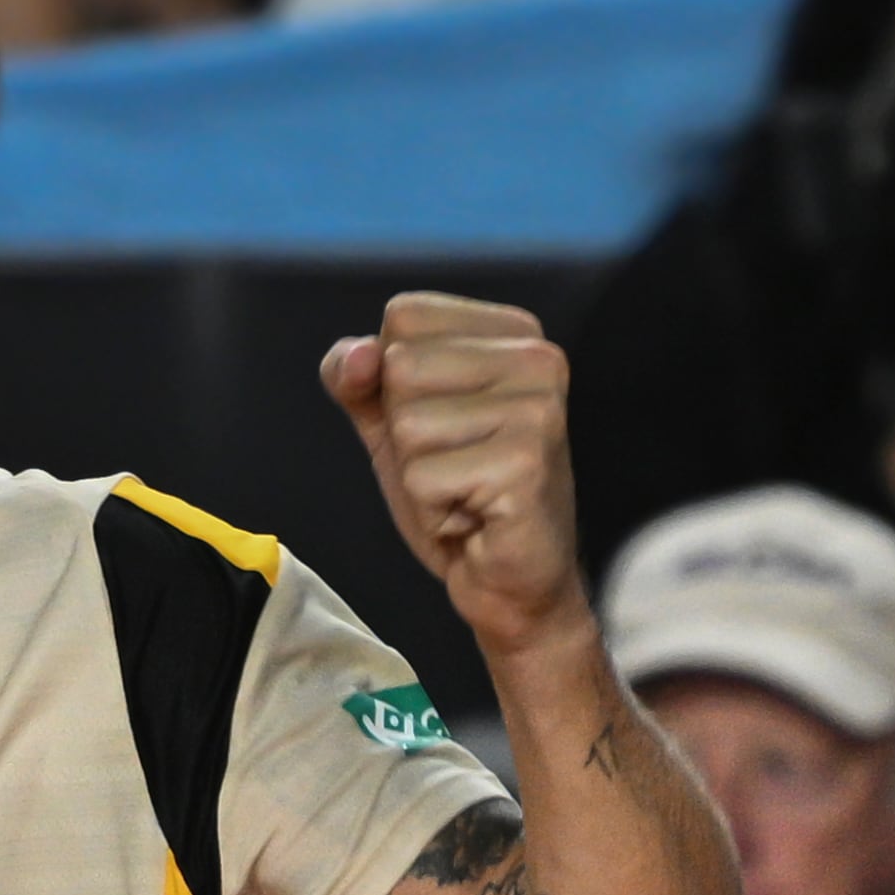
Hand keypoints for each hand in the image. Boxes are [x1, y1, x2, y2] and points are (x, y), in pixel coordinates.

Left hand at [326, 291, 588, 656]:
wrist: (509, 579)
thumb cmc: (456, 491)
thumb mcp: (389, 419)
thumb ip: (356, 375)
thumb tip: (358, 354)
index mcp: (513, 332)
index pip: (405, 315)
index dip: (393, 379)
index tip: (442, 422)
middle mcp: (538, 358)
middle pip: (400, 366)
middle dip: (404, 432)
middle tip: (453, 464)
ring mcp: (538, 409)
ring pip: (408, 424)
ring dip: (418, 474)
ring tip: (463, 490)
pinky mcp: (526, 463)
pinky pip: (422, 476)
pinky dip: (432, 509)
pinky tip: (473, 515)